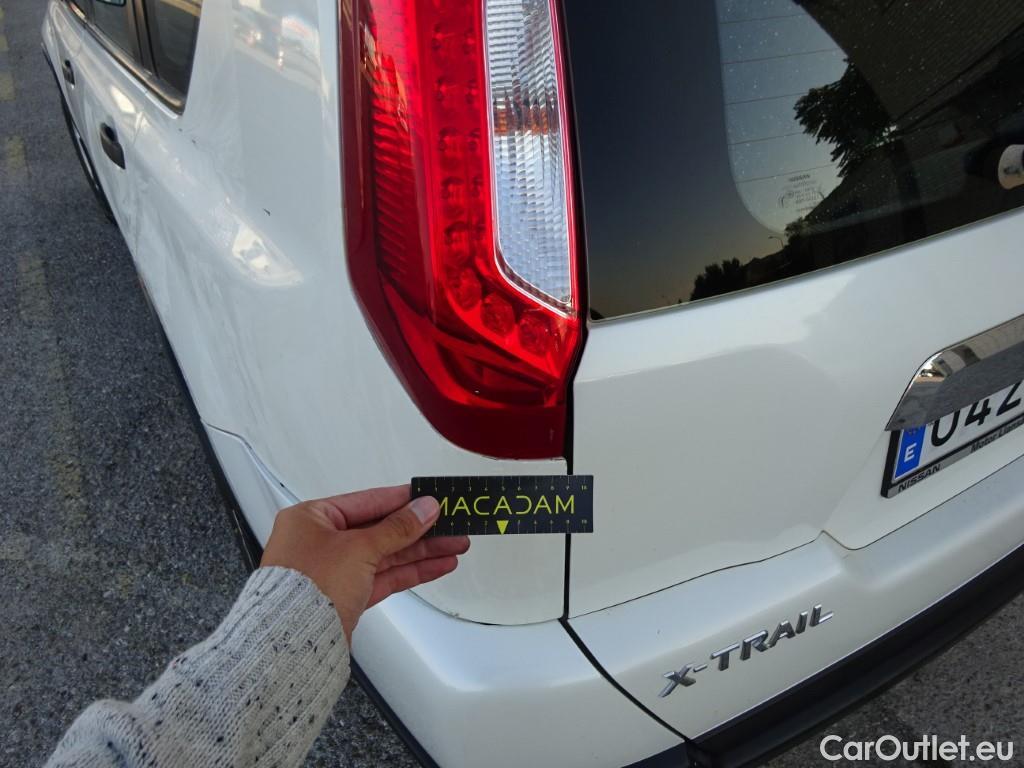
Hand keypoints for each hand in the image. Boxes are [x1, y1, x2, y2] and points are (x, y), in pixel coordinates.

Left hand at [259, 485, 468, 642]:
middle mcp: (320, 542)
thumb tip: (423, 508)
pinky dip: (410, 571)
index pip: (367, 501)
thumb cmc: (304, 589)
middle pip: (381, 529)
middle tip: (451, 524)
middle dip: (420, 529)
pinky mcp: (346, 596)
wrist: (292, 644)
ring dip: (422, 551)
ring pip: (387, 555)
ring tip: (454, 546)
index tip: (430, 498)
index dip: (402, 500)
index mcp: (312, 518)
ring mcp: (334, 570)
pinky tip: (436, 566)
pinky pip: (384, 576)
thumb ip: (397, 528)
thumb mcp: (358, 548)